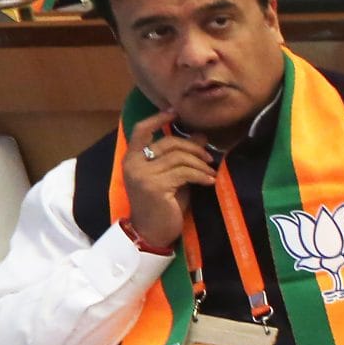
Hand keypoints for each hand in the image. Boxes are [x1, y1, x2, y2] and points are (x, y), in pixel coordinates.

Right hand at [121, 111, 216, 247]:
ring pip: (179, 157)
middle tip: (209, 157)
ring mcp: (142, 175)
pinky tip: (209, 181)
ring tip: (210, 172)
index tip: (176, 112)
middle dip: (193, 147)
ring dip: (200, 164)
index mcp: (132, 158)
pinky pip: (184, 172)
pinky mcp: (155, 186)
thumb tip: (199, 135)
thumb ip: (181, 156)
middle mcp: (133, 164)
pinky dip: (201, 175)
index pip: (141, 130)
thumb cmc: (163, 204)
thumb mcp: (173, 176)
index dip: (158, 119)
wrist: (152, 232)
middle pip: (169, 142)